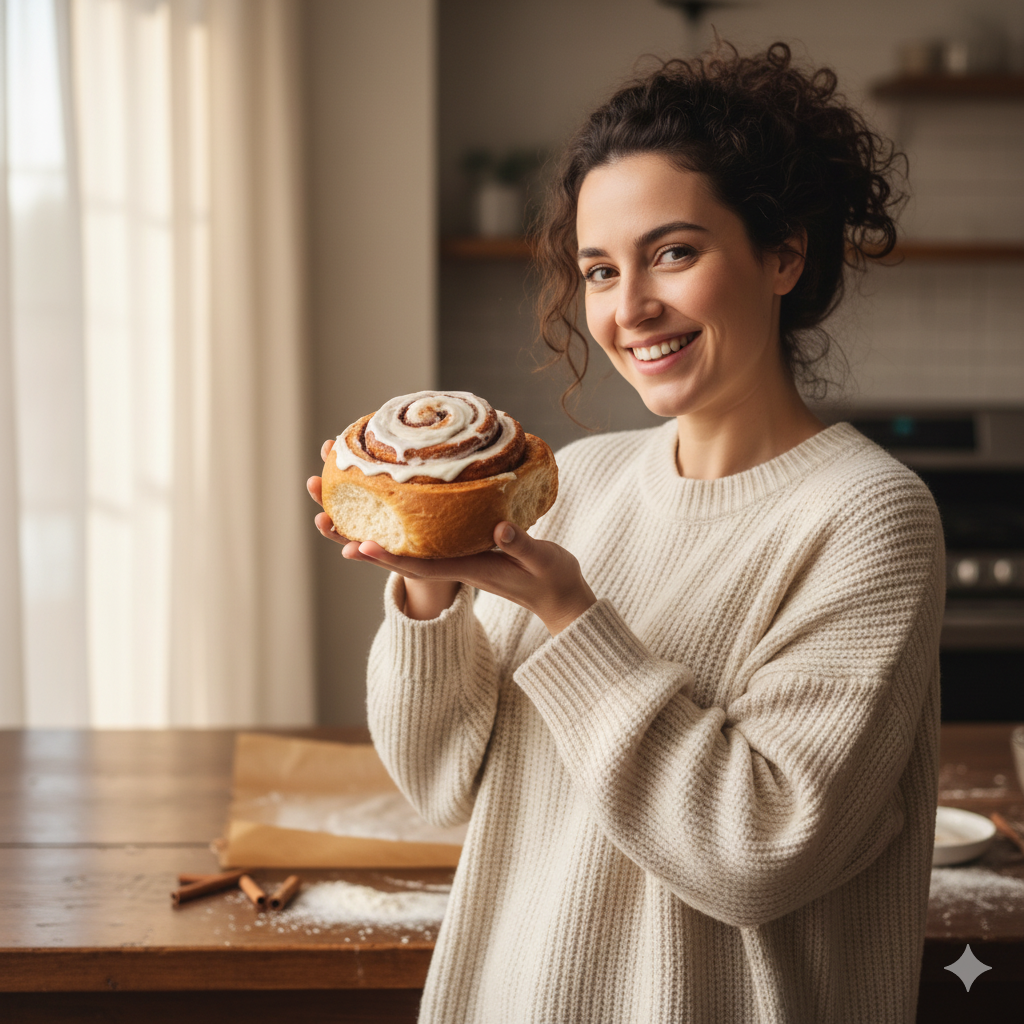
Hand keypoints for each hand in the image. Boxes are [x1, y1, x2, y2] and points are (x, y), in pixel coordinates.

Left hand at [306, 439, 595, 635]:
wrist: (560, 598)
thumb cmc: (552, 580)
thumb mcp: (542, 561)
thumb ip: (521, 546)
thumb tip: (497, 530)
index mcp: (468, 569)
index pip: (419, 565)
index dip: (388, 556)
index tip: (358, 545)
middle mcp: (454, 565)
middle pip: (400, 555)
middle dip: (362, 540)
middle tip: (326, 518)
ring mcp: (456, 558)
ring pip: (407, 547)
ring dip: (373, 530)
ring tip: (339, 510)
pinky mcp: (463, 550)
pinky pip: (423, 539)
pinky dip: (401, 525)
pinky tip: (389, 507)